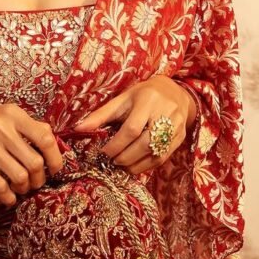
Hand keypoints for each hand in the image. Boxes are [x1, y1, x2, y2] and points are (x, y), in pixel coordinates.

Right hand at [0, 103, 63, 206]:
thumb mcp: (6, 115)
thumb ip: (29, 127)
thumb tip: (54, 144)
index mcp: (13, 114)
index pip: (45, 138)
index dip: (55, 158)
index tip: (54, 169)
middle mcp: (1, 127)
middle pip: (34, 162)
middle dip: (39, 178)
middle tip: (36, 182)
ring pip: (19, 176)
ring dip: (24, 188)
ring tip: (21, 187)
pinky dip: (7, 196)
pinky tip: (9, 197)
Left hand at [71, 76, 194, 174]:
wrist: (175, 92)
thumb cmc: (143, 95)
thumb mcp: (122, 99)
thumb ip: (101, 115)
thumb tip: (78, 129)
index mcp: (148, 100)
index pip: (131, 129)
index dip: (116, 144)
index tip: (104, 152)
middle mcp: (165, 113)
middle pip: (144, 144)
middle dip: (125, 157)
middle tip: (112, 161)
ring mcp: (176, 127)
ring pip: (156, 154)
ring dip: (136, 165)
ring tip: (122, 166)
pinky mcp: (180, 138)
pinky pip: (163, 158)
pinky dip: (147, 165)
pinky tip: (135, 166)